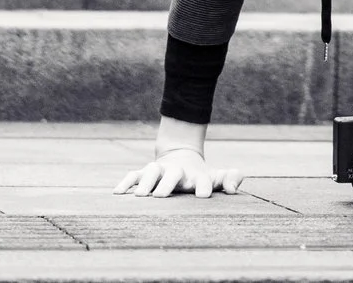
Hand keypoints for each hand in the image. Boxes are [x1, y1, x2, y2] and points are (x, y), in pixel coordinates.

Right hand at [114, 147, 242, 196]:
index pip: (202, 180)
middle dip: (168, 183)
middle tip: (162, 196)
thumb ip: (228, 179)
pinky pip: (133, 175)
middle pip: (173, 174)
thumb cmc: (199, 176)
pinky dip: (125, 182)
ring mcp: (159, 170)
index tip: (203, 196)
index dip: (203, 186)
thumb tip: (234, 188)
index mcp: (196, 176)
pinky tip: (118, 193)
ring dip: (146, 183)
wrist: (180, 156)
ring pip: (151, 172)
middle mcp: (176, 172)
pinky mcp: (144, 173)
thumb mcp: (215, 177)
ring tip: (140, 196)